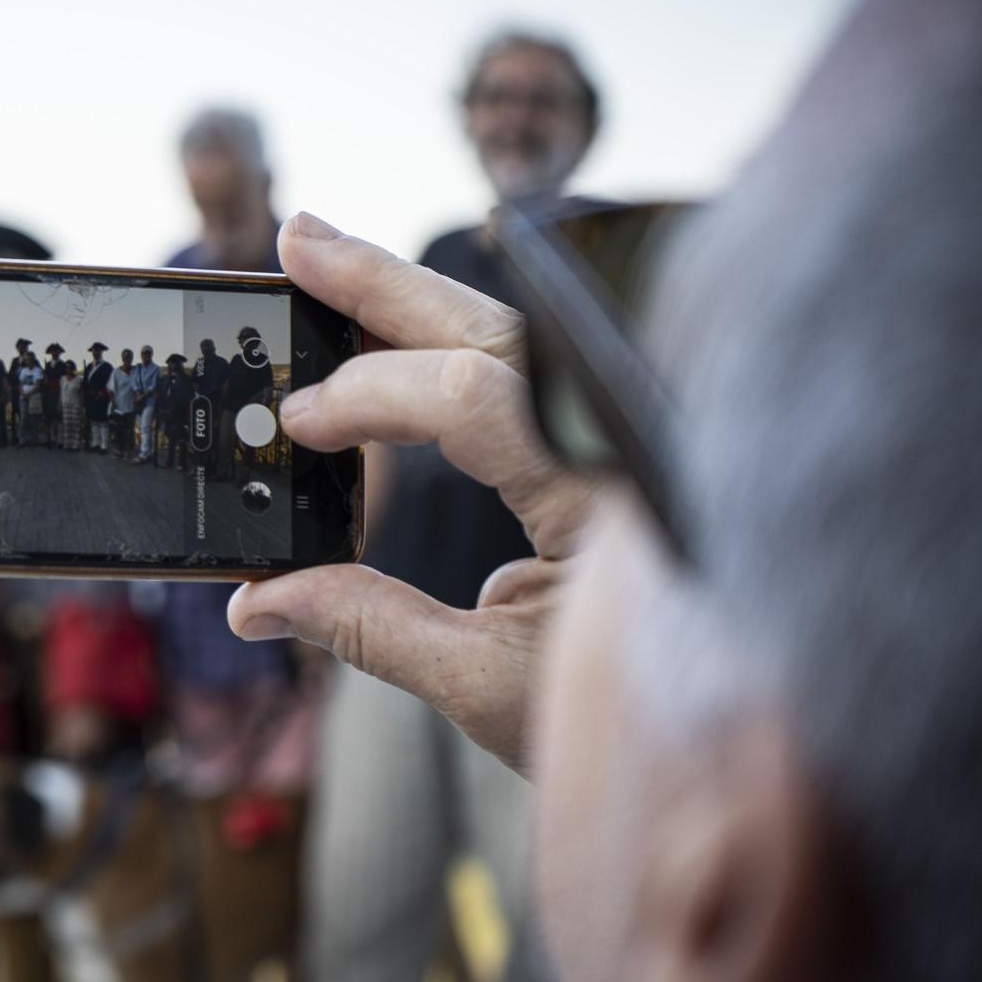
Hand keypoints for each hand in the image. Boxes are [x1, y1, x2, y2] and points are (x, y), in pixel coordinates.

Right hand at [226, 213, 598, 771]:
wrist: (723, 738)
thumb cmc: (622, 717)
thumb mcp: (487, 685)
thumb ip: (370, 628)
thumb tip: (258, 601)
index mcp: (607, 494)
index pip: (477, 396)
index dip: (373, 396)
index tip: (298, 422)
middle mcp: (622, 443)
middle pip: (499, 326)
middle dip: (389, 282)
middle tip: (298, 243)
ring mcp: (618, 438)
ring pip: (511, 333)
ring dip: (411, 298)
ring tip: (320, 260)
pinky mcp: (601, 448)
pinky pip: (523, 368)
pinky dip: (446, 342)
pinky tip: (385, 325)